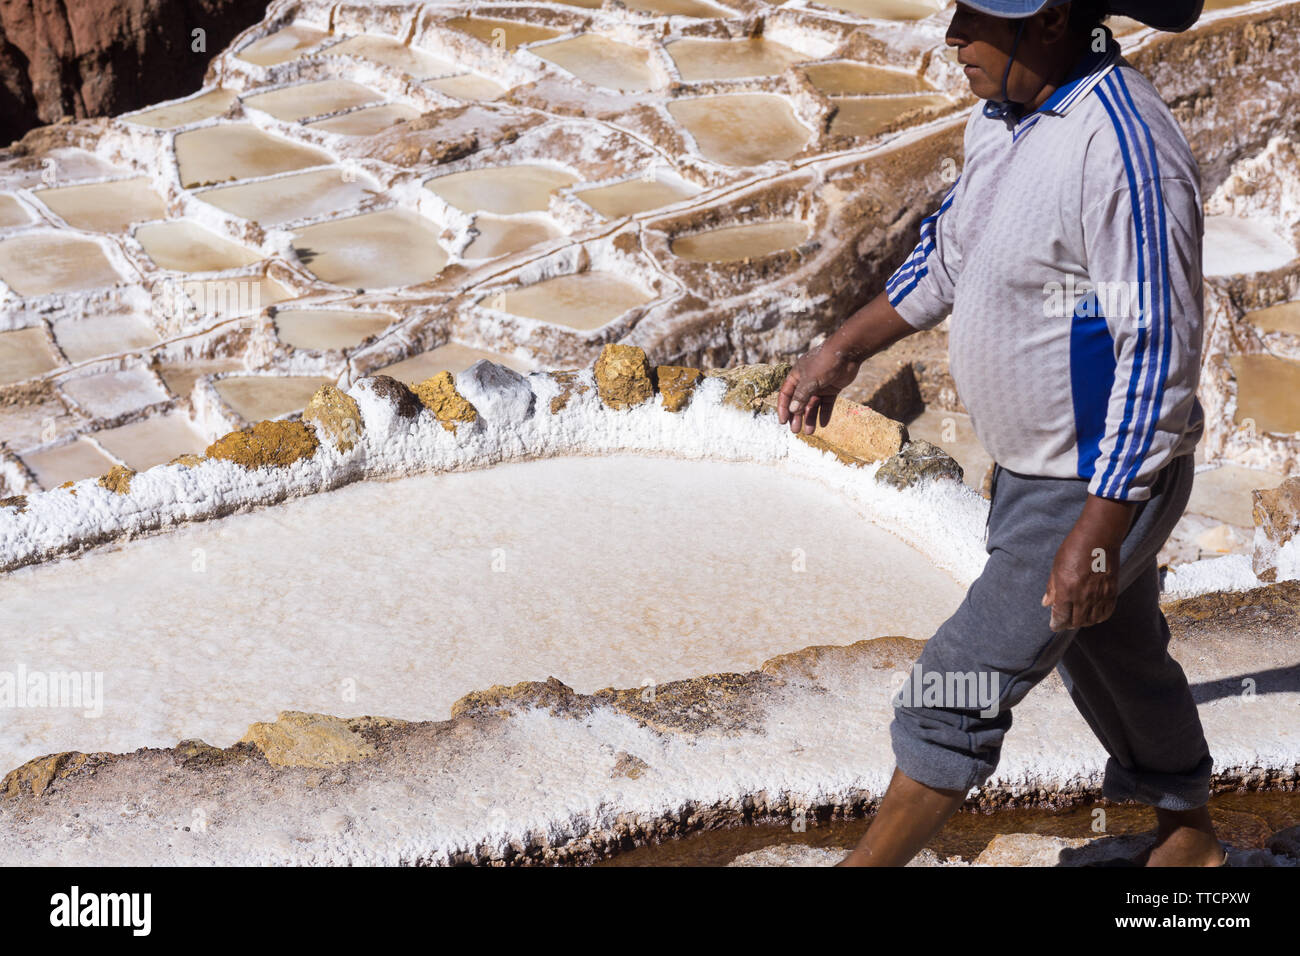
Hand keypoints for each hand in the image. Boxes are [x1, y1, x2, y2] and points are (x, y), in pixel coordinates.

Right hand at [776, 340, 862, 434]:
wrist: (847, 352)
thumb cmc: (825, 362)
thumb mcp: (810, 380)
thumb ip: (801, 396)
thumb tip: (793, 410)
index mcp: (797, 376)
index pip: (786, 395)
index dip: (783, 408)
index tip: (783, 422)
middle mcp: (807, 381)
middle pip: (799, 402)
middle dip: (797, 417)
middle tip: (796, 431)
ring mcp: (820, 385)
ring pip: (813, 405)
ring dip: (810, 418)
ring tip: (810, 432)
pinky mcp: (832, 388)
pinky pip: (827, 404)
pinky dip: (825, 413)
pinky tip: (824, 424)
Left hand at [1041, 495, 1134, 630]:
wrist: (1099, 537)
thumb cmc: (1073, 549)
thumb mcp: (1056, 567)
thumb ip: (1052, 588)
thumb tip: (1046, 603)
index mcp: (1067, 591)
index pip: (1061, 617)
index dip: (1056, 624)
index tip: (1054, 625)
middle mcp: (1084, 597)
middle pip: (1076, 622)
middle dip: (1068, 624)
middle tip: (1064, 622)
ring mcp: (1099, 596)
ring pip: (1091, 620)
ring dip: (1083, 622)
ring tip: (1077, 618)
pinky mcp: (1112, 592)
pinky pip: (1106, 613)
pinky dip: (1098, 617)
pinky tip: (1093, 615)